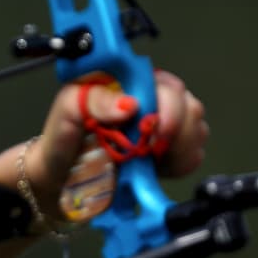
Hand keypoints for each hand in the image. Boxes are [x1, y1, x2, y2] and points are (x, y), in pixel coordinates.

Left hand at [27, 69, 208, 209]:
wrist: (60, 175)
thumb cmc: (62, 136)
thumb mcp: (68, 109)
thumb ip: (95, 99)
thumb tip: (129, 104)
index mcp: (131, 81)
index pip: (167, 84)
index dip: (167, 107)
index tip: (152, 129)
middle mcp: (152, 100)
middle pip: (189, 106)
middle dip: (173, 132)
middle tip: (147, 149)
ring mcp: (163, 126)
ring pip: (197, 130)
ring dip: (176, 149)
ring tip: (146, 159)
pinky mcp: (169, 152)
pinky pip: (194, 154)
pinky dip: (178, 164)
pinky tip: (155, 167)